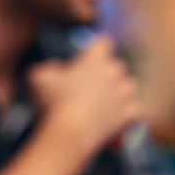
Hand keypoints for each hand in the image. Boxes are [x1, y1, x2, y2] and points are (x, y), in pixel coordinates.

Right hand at [28, 37, 141, 156]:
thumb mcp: (38, 78)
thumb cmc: (53, 102)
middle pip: (117, 66)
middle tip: (93, 84)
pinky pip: (136, 108)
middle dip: (107, 72)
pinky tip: (120, 117)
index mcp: (95, 60)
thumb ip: (48, 68)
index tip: (94, 52)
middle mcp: (114, 73)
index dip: (98, 47)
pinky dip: (129, 112)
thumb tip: (56, 69)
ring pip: (130, 86)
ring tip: (108, 100)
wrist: (72, 132)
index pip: (103, 43)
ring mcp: (124, 94)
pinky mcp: (129, 114)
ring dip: (121, 91)